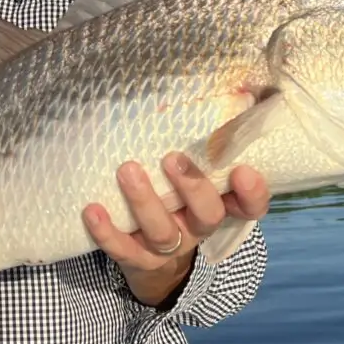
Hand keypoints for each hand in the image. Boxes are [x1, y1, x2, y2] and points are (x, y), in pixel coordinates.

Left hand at [84, 155, 270, 307]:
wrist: (147, 253)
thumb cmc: (172, 192)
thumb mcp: (191, 169)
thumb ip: (204, 138)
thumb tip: (232, 84)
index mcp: (219, 205)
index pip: (249, 205)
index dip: (252, 192)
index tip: (243, 170)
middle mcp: (197, 227)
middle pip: (208, 215)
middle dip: (193, 188)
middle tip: (172, 158)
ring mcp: (168, 247)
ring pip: (163, 232)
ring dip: (145, 201)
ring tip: (126, 169)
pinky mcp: (136, 259)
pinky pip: (123, 250)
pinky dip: (107, 232)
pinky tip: (92, 209)